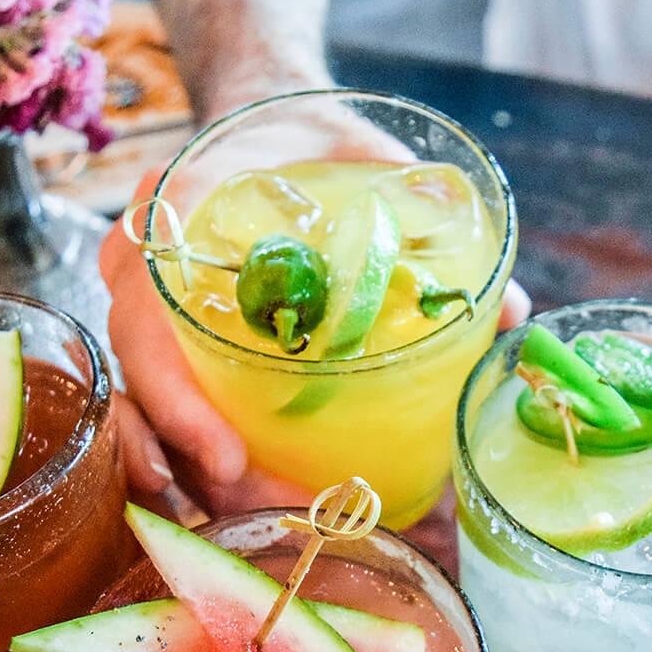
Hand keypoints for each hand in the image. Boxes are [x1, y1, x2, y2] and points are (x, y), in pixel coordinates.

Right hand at [102, 158, 530, 516]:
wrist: (266, 132)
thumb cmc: (309, 143)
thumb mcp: (365, 160)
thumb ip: (431, 224)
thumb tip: (509, 315)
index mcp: (172, 217)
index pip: (147, 321)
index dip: (179, 402)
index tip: (231, 459)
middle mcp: (142, 273)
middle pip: (144, 391)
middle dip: (202, 469)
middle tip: (280, 510)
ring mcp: (149, 317)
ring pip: (146, 415)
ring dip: (200, 480)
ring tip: (272, 519)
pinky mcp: (170, 349)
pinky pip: (162, 414)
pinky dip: (196, 464)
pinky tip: (246, 499)